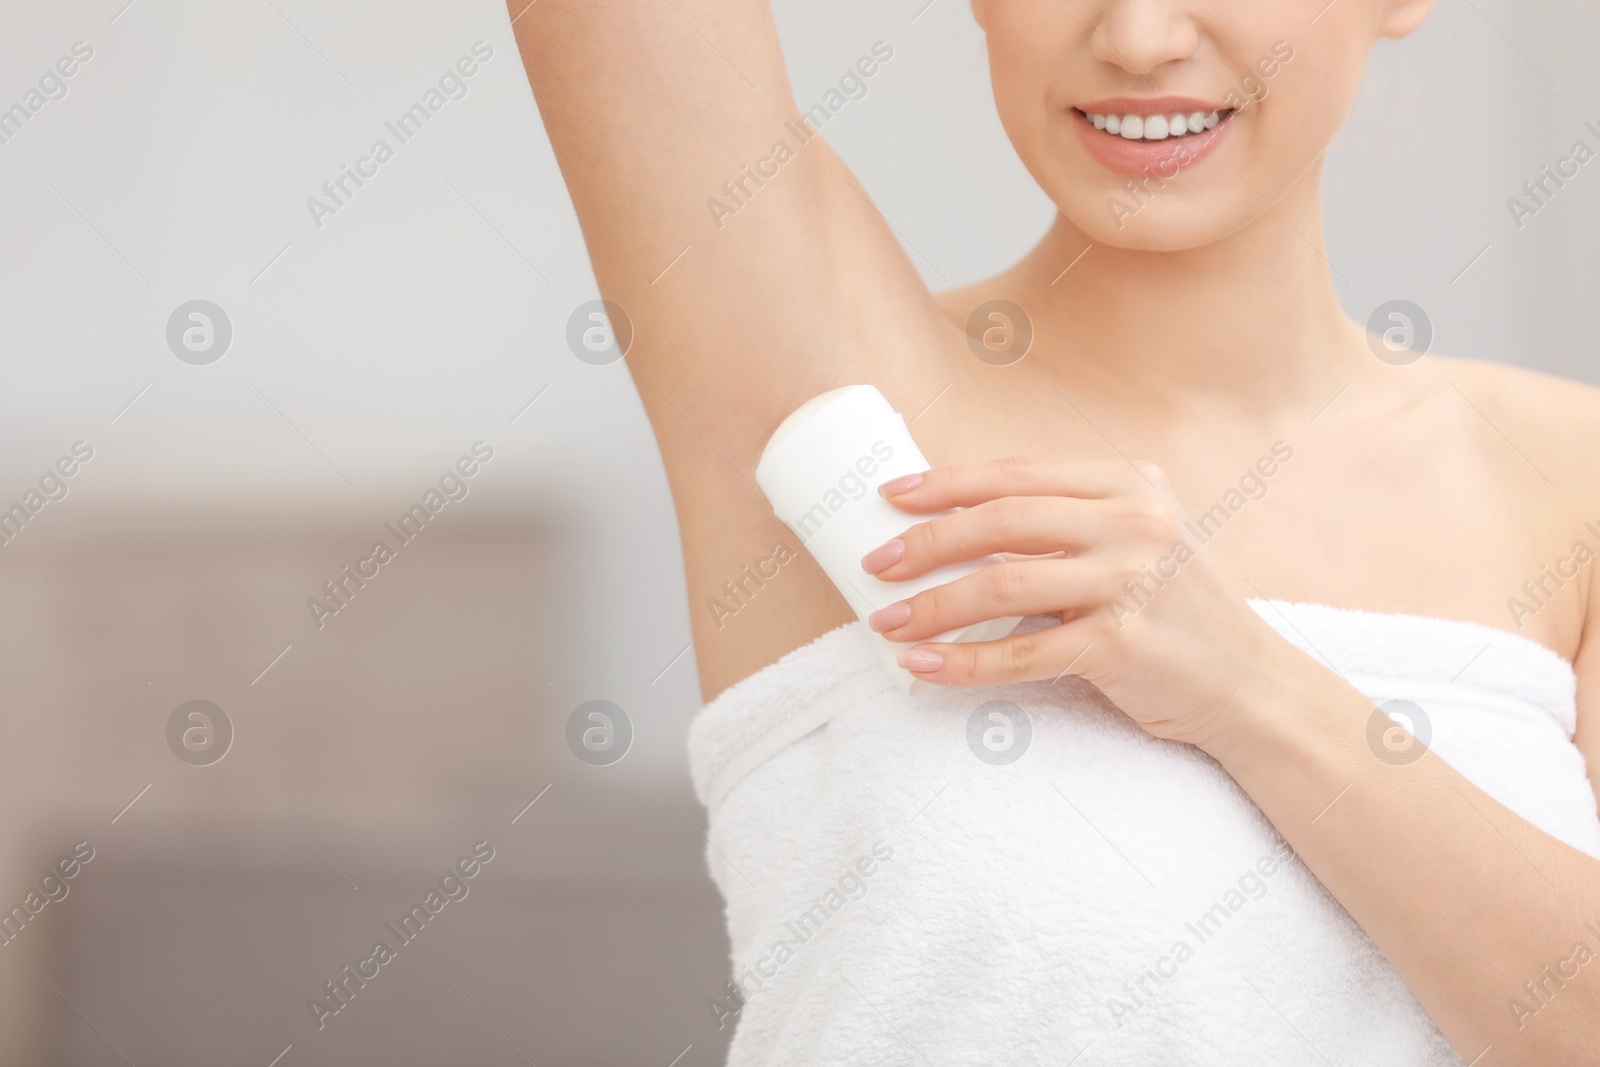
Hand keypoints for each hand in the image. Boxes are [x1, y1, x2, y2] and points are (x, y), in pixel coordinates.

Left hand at [860, 456, 1299, 749]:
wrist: (1252, 686)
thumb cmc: (1177, 613)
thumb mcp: (1138, 542)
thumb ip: (1071, 524)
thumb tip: (957, 527)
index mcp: (1131, 483)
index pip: (1019, 474)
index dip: (947, 482)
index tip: (893, 495)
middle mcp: (1134, 522)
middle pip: (1002, 520)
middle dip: (926, 541)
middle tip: (876, 564)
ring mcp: (1132, 581)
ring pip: (1002, 585)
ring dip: (932, 605)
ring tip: (886, 623)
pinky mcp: (1123, 644)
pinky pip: (1022, 653)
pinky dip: (962, 663)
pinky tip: (922, 668)